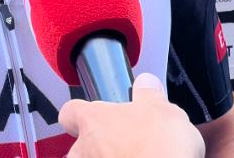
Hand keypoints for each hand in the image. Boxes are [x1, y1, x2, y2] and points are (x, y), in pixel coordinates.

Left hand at [59, 72, 205, 157]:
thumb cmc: (158, 147)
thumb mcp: (162, 110)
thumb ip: (149, 95)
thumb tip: (147, 83)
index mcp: (93, 120)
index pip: (70, 112)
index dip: (81, 114)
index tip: (95, 115)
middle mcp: (84, 150)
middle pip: (78, 146)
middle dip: (96, 148)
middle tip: (123, 147)